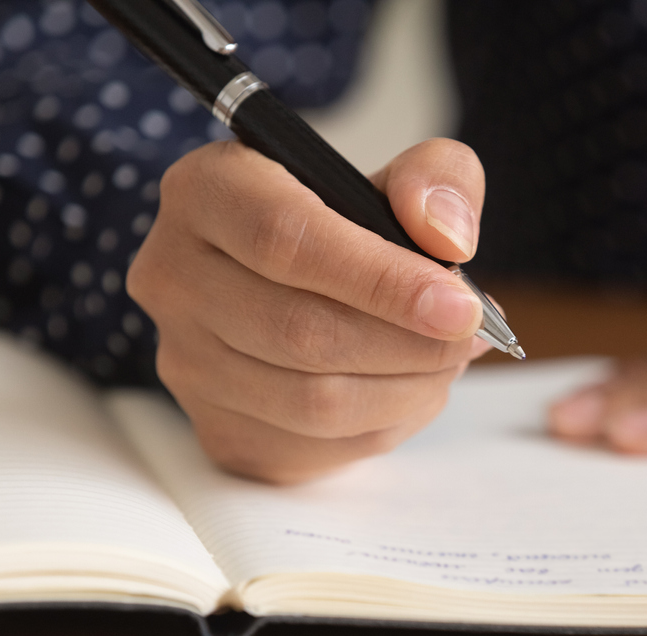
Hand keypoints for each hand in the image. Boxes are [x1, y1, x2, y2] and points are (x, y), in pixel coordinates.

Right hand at [128, 138, 487, 482]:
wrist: (286, 281)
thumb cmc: (346, 225)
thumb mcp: (397, 175)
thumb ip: (436, 182)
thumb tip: (447, 238)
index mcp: (207, 192)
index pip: (287, 241)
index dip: (383, 281)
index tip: (461, 307)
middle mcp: (174, 278)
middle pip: (302, 332)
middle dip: (411, 344)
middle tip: (472, 335)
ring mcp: (187, 364)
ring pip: (312, 403)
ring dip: (407, 389)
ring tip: (449, 359)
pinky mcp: (218, 430)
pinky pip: (316, 449)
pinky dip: (386, 425)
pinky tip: (411, 389)